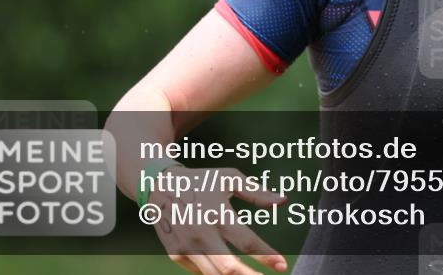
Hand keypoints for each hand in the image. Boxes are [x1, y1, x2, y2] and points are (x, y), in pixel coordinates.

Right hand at [146, 166, 288, 274]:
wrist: (159, 185)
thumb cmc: (201, 180)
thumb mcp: (229, 178)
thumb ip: (257, 192)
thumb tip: (284, 201)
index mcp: (218, 214)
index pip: (247, 242)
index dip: (267, 257)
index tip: (282, 266)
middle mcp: (202, 234)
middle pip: (229, 267)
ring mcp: (187, 247)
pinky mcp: (176, 254)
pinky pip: (200, 272)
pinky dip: (214, 273)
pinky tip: (228, 272)